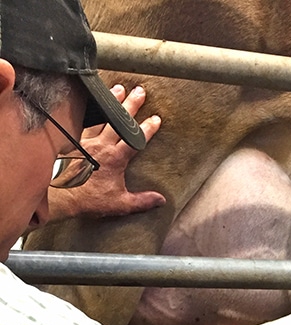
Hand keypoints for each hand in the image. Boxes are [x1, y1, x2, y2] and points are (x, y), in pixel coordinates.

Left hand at [47, 84, 165, 220]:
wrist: (61, 196)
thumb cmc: (90, 200)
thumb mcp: (120, 204)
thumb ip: (142, 201)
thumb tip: (161, 200)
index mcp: (115, 158)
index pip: (135, 140)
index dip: (147, 129)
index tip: (156, 118)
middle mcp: (102, 145)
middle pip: (119, 121)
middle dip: (131, 105)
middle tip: (140, 91)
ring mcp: (86, 140)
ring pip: (100, 117)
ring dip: (111, 102)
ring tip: (118, 88)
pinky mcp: (72, 141)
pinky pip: (81, 121)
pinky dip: (88, 110)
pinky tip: (90, 101)